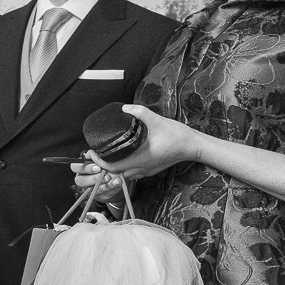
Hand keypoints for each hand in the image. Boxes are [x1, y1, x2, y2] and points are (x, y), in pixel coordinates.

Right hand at [71, 159, 124, 200]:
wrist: (118, 177)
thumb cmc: (108, 166)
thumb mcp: (104, 159)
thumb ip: (97, 157)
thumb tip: (91, 153)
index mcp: (82, 167)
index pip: (75, 167)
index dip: (84, 167)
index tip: (97, 167)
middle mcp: (82, 178)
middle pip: (79, 180)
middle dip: (93, 178)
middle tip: (105, 175)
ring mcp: (88, 188)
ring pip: (89, 189)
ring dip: (103, 184)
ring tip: (114, 180)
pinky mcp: (96, 195)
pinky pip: (100, 193)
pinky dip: (110, 187)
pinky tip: (117, 183)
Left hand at [84, 104, 201, 181]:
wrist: (192, 146)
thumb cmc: (177, 134)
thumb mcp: (157, 119)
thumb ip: (139, 112)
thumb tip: (124, 108)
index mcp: (141, 158)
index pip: (112, 167)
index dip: (99, 161)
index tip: (92, 152)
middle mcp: (142, 168)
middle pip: (114, 173)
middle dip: (102, 165)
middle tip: (95, 152)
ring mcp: (146, 171)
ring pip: (123, 175)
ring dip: (112, 168)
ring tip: (105, 155)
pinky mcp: (150, 171)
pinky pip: (131, 174)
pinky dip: (122, 169)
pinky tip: (120, 158)